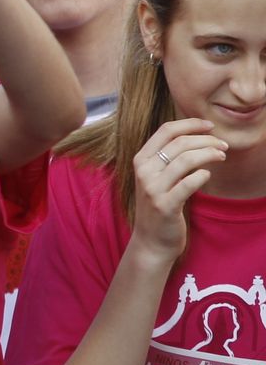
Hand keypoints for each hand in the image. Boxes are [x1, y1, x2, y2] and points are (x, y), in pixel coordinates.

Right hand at [129, 119, 225, 260]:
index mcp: (141, 159)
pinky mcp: (165, 205)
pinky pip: (190, 183)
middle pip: (180, 143)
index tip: (210, 126)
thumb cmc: (160, 205)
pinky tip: (207, 176)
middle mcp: (144, 171)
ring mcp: (153, 189)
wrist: (151, 240)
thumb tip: (196, 135)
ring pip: (186, 160)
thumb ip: (167, 157)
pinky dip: (203, 175)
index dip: (190, 124)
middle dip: (206, 140)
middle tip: (223, 145)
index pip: (166, 130)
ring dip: (209, 154)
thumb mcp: (156, 177)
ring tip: (221, 156)